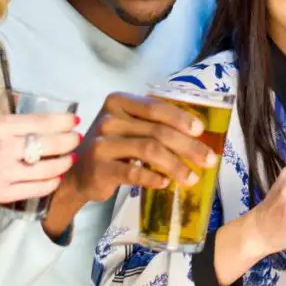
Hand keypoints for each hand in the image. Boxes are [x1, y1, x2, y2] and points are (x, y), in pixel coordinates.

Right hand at [0, 108, 79, 205]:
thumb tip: (14, 99)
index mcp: (1, 126)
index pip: (43, 122)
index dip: (64, 122)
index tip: (74, 121)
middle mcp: (8, 148)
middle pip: (51, 144)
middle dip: (70, 142)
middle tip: (76, 140)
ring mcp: (6, 173)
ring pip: (48, 169)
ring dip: (64, 163)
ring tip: (70, 158)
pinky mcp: (3, 193)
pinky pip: (36, 189)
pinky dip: (51, 183)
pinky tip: (56, 178)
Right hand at [58, 92, 217, 204]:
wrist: (77, 174)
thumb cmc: (112, 147)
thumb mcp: (128, 127)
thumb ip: (153, 124)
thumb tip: (196, 134)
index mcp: (119, 101)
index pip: (156, 107)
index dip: (181, 118)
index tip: (201, 130)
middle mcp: (109, 118)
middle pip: (157, 130)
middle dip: (188, 146)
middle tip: (208, 160)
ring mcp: (102, 142)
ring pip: (149, 150)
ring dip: (176, 165)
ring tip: (192, 178)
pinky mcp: (99, 167)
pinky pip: (133, 172)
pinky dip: (153, 177)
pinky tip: (166, 183)